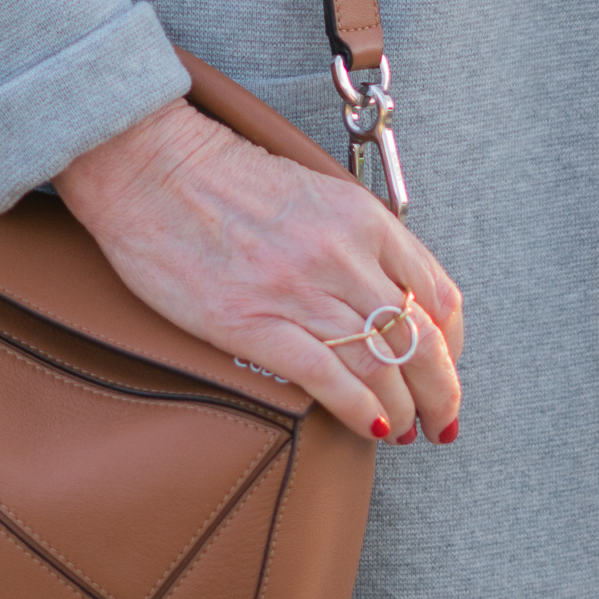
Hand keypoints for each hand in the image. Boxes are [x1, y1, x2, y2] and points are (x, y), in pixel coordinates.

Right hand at [54, 98, 462, 443]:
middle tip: (440, 421)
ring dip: (403, 409)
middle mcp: (340, 254)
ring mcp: (297, 289)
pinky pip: (325, 376)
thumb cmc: (217, 173)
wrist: (147, 167)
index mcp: (360, 217)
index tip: (445, 368)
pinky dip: (357, 407)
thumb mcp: (308, 189)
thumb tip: (377, 289)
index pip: (435, 294)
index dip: (451, 345)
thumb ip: (350, 235)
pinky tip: (369, 426)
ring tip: (403, 431)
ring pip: (380, 364)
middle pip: (418, 338)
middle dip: (439, 391)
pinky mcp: (250, 321)